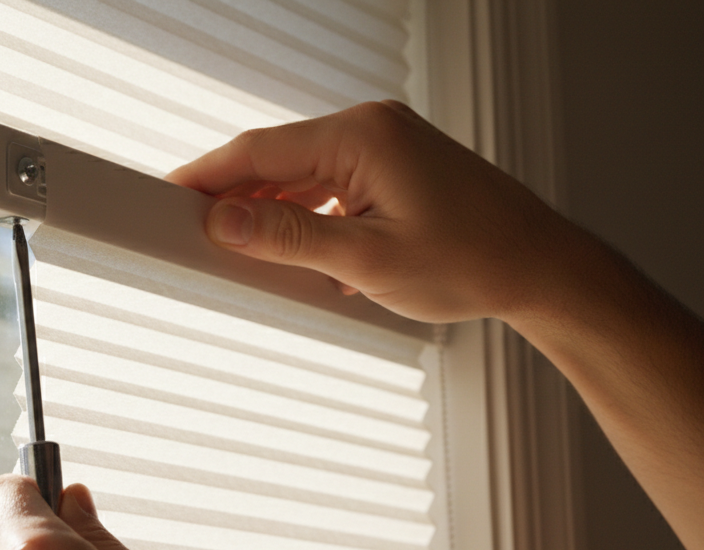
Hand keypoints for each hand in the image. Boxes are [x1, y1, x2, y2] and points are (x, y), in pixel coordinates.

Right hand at [166, 100, 598, 325]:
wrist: (542, 268)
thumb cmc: (471, 262)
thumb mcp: (367, 260)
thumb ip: (289, 239)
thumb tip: (222, 221)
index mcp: (360, 136)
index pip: (257, 150)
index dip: (203, 178)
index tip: (161, 201)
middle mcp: (369, 127)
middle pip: (273, 159)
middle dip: (231, 199)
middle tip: (190, 237)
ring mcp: (382, 143)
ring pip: (298, 174)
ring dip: (268, 212)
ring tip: (240, 256)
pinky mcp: (391, 165)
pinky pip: (327, 184)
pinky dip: (303, 215)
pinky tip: (294, 253)